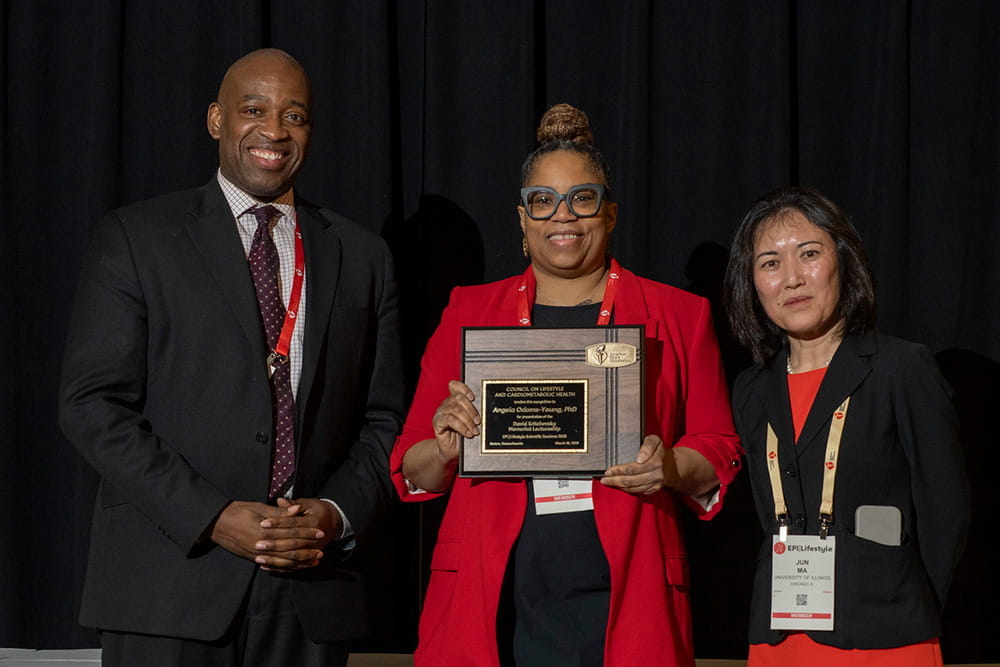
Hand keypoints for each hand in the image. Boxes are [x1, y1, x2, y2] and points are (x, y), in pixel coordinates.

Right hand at [209, 499, 333, 571]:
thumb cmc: (239, 511)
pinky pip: (272, 567)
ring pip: (283, 562)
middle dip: (307, 552)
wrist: (217, 523)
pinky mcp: (252, 559)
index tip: (320, 534)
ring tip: (313, 562)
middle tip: (321, 552)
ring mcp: (256, 555)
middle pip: (290, 552)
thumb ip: (280, 512)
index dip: (308, 534)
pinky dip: (285, 568)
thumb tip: (297, 510)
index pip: (292, 534)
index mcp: (265, 531)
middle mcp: (261, 546)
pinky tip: (295, 568)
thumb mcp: (260, 508)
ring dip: (299, 563)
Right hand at [430, 380, 479, 463]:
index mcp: (454, 400)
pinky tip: (468, 434)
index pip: (455, 386)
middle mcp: (446, 404)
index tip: (473, 398)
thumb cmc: (463, 435)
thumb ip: (474, 415)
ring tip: (475, 431)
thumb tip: (486, 411)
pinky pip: (450, 420)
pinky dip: (461, 427)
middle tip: (479, 422)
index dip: (464, 388)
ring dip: (468, 421)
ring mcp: (440, 412)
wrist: (451, 450)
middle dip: (472, 410)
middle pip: (459, 398)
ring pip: (455, 409)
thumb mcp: (470, 423)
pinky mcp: (437, 422)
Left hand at [600, 435, 677, 494]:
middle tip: (604, 479)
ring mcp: (655, 484)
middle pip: (631, 480)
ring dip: (619, 486)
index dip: (619, 471)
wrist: (671, 464)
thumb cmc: (659, 450)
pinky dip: (627, 490)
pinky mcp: (653, 490)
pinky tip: (619, 486)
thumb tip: (640, 458)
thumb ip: (647, 446)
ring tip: (609, 482)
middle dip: (615, 480)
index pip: (633, 468)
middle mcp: (656, 475)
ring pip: (633, 488)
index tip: (608, 471)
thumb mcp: (655, 441)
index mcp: (656, 462)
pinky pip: (638, 492)